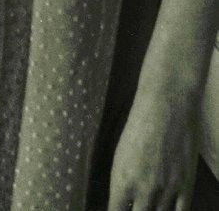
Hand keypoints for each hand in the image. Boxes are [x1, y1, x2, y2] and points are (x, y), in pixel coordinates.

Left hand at [107, 87, 200, 210]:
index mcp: (122, 179)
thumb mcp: (121, 154)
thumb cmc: (138, 125)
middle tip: (135, 207)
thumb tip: (123, 202)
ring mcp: (167, 190)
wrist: (166, 105)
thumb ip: (123, 182)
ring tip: (150, 206)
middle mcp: (144, 189)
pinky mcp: (186, 186)